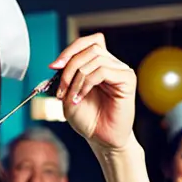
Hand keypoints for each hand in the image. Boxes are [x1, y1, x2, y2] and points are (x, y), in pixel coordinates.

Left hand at [49, 33, 136, 150]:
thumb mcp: (68, 94)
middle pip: (89, 49)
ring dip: (76, 78)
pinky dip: (86, 83)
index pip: (87, 43)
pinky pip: (103, 71)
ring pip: (94, 59)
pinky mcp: (127, 80)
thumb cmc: (87, 119)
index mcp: (98, 65)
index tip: (54, 66)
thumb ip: (65, 76)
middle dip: (69, 67)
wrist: (101, 138)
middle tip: (61, 89)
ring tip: (71, 96)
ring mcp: (120, 70)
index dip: (70, 50)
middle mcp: (111, 64)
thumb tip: (58, 62)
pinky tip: (81, 97)